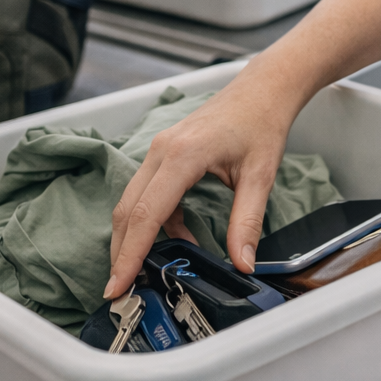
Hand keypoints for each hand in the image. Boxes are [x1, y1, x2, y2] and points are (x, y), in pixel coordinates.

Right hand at [105, 0, 380, 296]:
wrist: (262, 89)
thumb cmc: (262, 123)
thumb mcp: (261, 176)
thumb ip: (247, 221)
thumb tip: (242, 263)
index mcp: (182, 156)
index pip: (147, 214)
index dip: (130, 254)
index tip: (118, 285)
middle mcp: (161, 151)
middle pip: (128, 211)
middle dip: (122, 253)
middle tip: (122, 291)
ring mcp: (158, 150)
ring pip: (132, 202)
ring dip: (136, 238)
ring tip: (147, 271)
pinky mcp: (163, 153)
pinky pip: (147, 193)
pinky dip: (155, 220)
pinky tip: (179, 236)